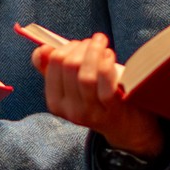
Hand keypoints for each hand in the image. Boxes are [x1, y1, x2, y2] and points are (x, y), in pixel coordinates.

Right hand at [33, 32, 164, 157]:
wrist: (126, 127)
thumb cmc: (98, 98)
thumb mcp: (72, 86)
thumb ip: (53, 68)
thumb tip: (42, 48)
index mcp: (56, 102)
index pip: (53, 63)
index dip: (67, 46)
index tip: (79, 44)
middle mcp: (70, 110)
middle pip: (69, 66)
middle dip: (82, 46)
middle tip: (94, 42)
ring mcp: (91, 113)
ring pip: (86, 75)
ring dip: (94, 51)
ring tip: (102, 44)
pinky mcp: (111, 110)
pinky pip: (105, 81)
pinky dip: (106, 62)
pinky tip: (109, 55)